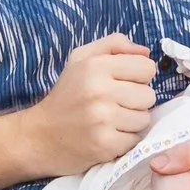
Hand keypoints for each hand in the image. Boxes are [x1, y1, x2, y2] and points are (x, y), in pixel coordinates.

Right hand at [24, 34, 155, 175]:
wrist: (40, 136)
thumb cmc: (66, 95)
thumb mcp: (82, 58)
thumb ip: (114, 45)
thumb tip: (146, 51)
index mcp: (95, 65)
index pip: (146, 67)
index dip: (137, 77)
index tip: (122, 84)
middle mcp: (99, 90)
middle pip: (149, 95)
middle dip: (136, 101)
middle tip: (114, 104)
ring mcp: (102, 119)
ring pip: (144, 118)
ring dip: (132, 122)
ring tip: (111, 120)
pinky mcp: (105, 144)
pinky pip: (135, 139)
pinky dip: (125, 140)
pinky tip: (108, 135)